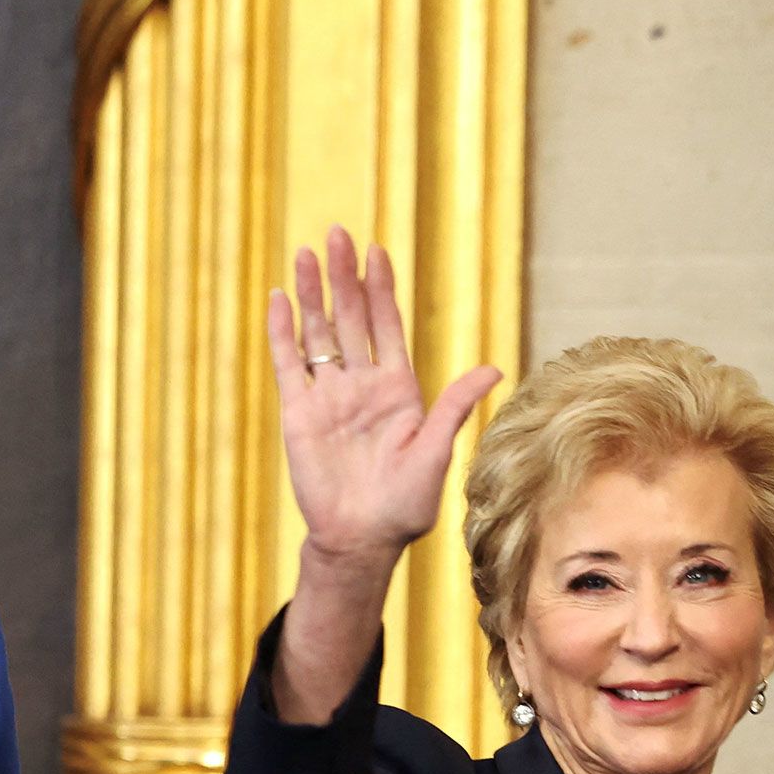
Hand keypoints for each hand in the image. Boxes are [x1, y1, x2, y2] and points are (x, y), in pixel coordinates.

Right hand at [272, 226, 500, 568]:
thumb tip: (492, 367)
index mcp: (397, 389)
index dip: (380, 288)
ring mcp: (328, 397)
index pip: (387, 326)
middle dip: (344, 277)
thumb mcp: (436, 453)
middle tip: (337, 235)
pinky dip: (283, 333)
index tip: (376, 251)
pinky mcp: (299, 414)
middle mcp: (361, 385)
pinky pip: (289, 365)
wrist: (360, 538)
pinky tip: (280, 300)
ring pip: (317, 333)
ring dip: (312, 295)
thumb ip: (454, 407)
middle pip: (350, 318)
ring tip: (306, 254)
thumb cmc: (404, 505)